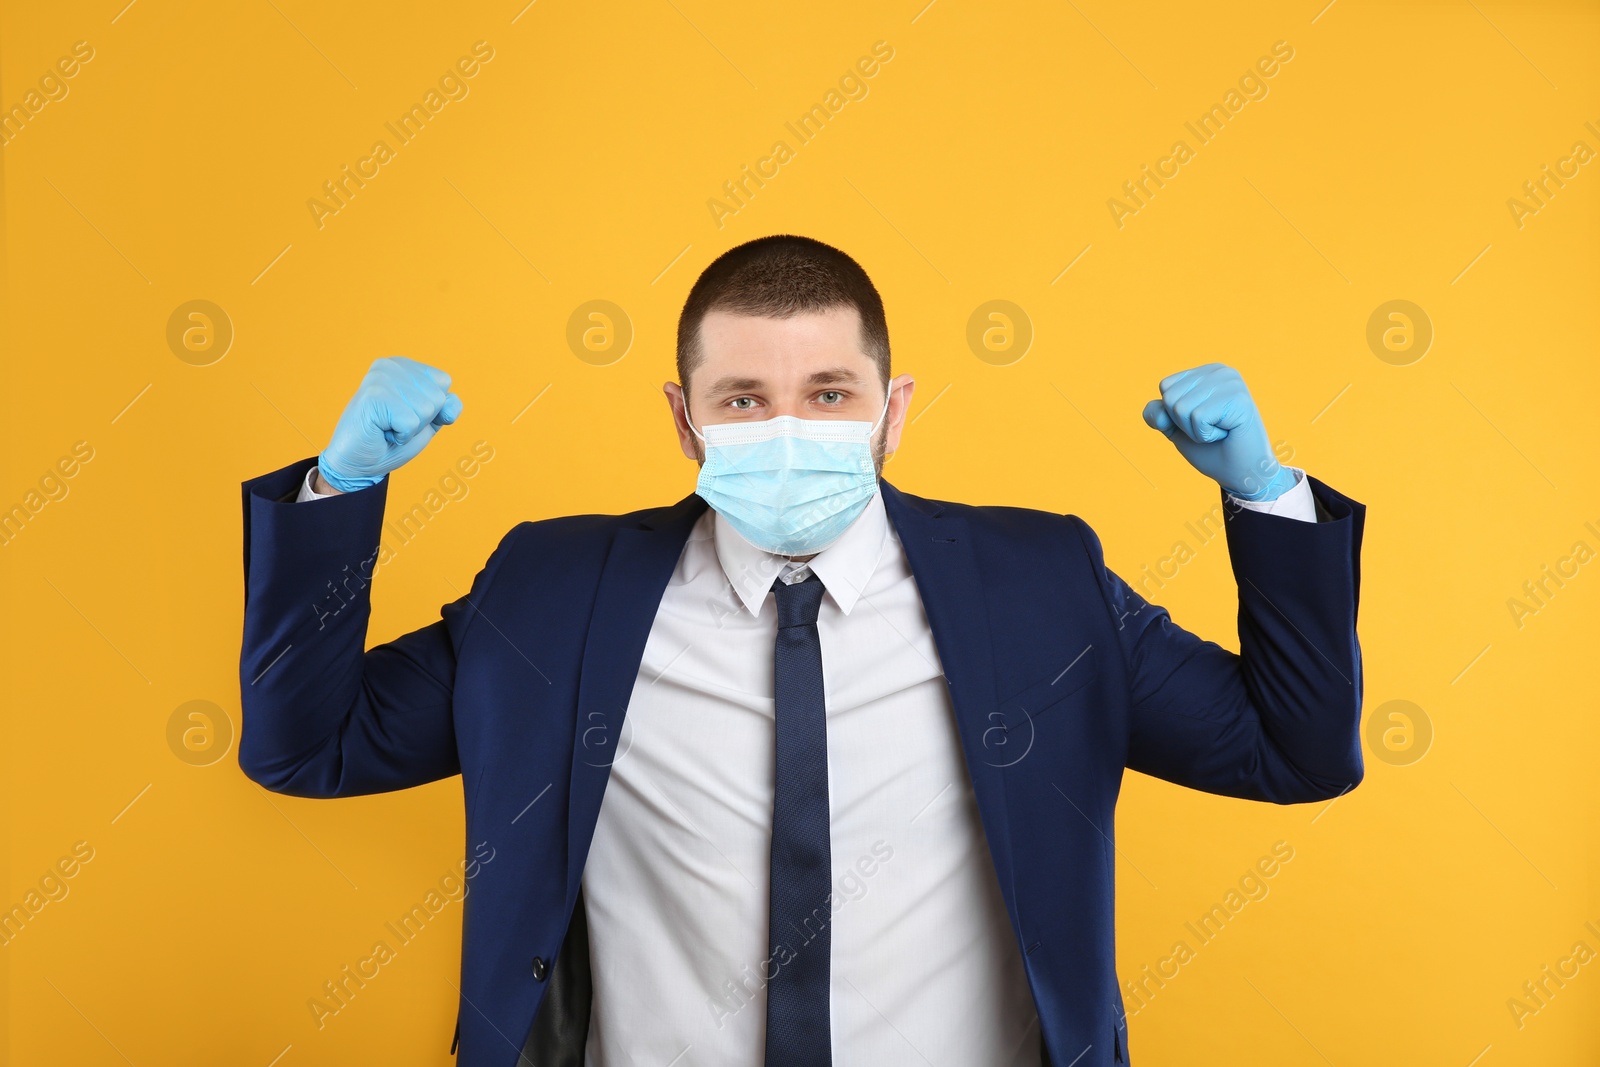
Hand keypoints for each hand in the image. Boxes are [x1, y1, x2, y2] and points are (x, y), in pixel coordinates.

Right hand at [318, 357, 462, 492]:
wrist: (357, 463)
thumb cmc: (390, 442)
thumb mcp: (427, 423)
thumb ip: (445, 408)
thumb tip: (451, 402)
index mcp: (403, 365)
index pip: (444, 382)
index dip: (432, 409)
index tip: (405, 415)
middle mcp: (391, 365)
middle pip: (437, 397)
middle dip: (421, 421)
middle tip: (394, 425)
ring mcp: (380, 378)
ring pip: (426, 410)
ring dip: (410, 429)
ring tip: (386, 427)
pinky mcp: (373, 396)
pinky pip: (411, 422)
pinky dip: (401, 436)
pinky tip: (381, 431)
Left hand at [1141, 363, 1294, 501]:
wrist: (1243, 474)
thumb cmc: (1212, 450)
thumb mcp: (1176, 429)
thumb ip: (1159, 414)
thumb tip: (1160, 412)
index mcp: (1207, 372)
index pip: (1166, 387)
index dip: (1175, 415)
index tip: (1202, 422)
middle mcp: (1220, 371)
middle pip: (1170, 397)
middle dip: (1184, 424)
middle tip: (1213, 429)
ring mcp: (1231, 382)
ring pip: (1181, 408)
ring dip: (1196, 431)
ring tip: (1221, 431)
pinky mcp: (1238, 398)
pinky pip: (1198, 417)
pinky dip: (1207, 435)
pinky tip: (1228, 433)